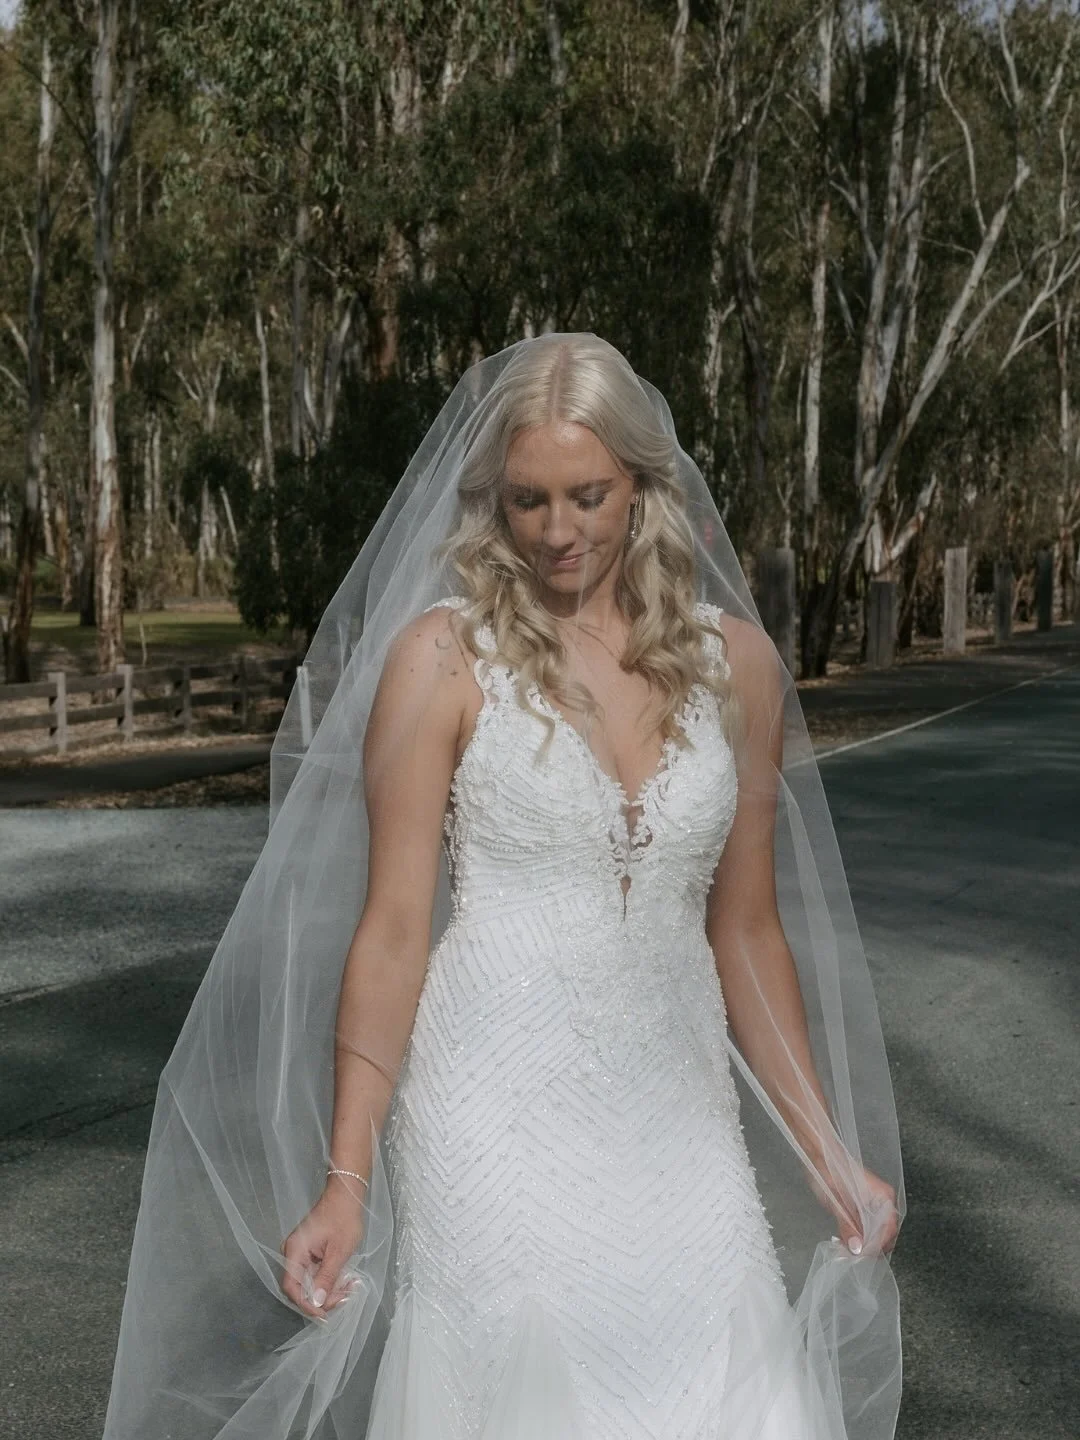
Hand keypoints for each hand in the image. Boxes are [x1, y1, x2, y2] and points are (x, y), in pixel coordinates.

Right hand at [280, 1181, 365, 1320]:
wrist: (346, 1193)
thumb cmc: (343, 1218)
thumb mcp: (338, 1251)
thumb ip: (326, 1278)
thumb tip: (316, 1303)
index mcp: (294, 1252)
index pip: (292, 1287)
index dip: (306, 1304)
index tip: (324, 1314)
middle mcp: (292, 1253)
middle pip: (301, 1286)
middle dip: (322, 1296)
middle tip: (345, 1297)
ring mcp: (300, 1252)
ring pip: (310, 1280)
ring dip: (329, 1288)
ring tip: (350, 1287)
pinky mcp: (309, 1250)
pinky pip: (315, 1271)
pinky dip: (329, 1278)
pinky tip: (346, 1279)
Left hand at [807, 1151, 899, 1257]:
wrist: (821, 1154)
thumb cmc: (829, 1169)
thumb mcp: (836, 1201)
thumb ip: (848, 1226)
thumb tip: (857, 1249)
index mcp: (883, 1196)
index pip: (888, 1230)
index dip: (875, 1246)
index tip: (860, 1256)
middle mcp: (885, 1200)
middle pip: (885, 1235)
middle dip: (869, 1248)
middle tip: (851, 1255)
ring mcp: (876, 1203)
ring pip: (876, 1233)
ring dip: (862, 1243)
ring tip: (845, 1248)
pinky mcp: (866, 1206)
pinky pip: (868, 1226)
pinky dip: (858, 1235)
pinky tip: (844, 1239)